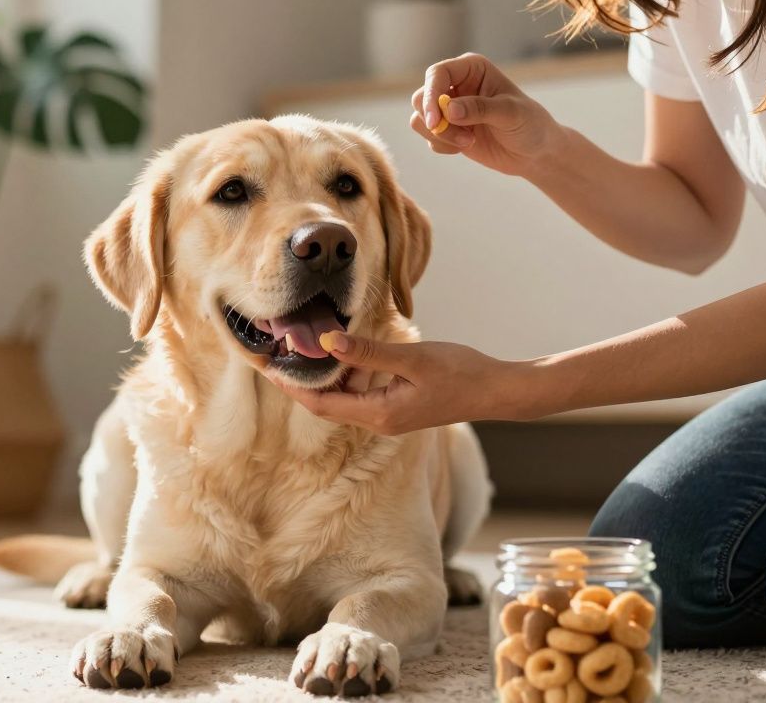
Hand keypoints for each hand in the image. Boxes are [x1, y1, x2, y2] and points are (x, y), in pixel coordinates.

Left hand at [281, 333, 528, 434]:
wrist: (497, 390)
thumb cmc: (460, 372)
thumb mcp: (412, 358)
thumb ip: (369, 353)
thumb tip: (328, 343)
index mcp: (378, 414)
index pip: (320, 405)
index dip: (292, 386)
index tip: (268, 366)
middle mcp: (379, 421)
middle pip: (327, 404)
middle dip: (301, 380)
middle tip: (277, 353)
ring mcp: (388, 415)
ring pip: (344, 396)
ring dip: (326, 375)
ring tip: (303, 347)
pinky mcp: (398, 406)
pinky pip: (362, 392)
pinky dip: (348, 373)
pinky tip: (344, 350)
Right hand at [410, 53, 563, 177]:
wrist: (533, 152)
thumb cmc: (529, 124)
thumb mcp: (511, 113)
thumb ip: (480, 109)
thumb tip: (448, 110)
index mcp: (471, 69)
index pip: (437, 74)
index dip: (431, 95)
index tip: (434, 120)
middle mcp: (456, 85)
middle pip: (421, 97)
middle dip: (435, 121)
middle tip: (460, 139)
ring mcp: (449, 108)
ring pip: (420, 119)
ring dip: (440, 136)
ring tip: (468, 142)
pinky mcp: (446, 129)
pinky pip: (429, 137)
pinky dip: (443, 146)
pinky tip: (467, 146)